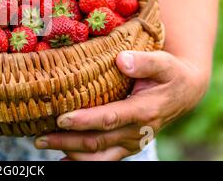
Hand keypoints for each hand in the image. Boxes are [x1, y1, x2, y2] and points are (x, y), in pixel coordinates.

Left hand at [34, 50, 208, 159]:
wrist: (183, 92)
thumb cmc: (169, 74)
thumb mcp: (163, 62)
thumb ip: (144, 61)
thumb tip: (122, 60)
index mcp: (144, 111)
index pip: (110, 118)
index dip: (85, 120)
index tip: (61, 119)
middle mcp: (137, 132)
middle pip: (98, 142)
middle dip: (67, 141)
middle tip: (39, 138)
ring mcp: (131, 142)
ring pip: (99, 156)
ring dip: (70, 154)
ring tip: (44, 146)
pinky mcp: (126, 146)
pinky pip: (104, 159)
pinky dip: (83, 161)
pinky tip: (62, 161)